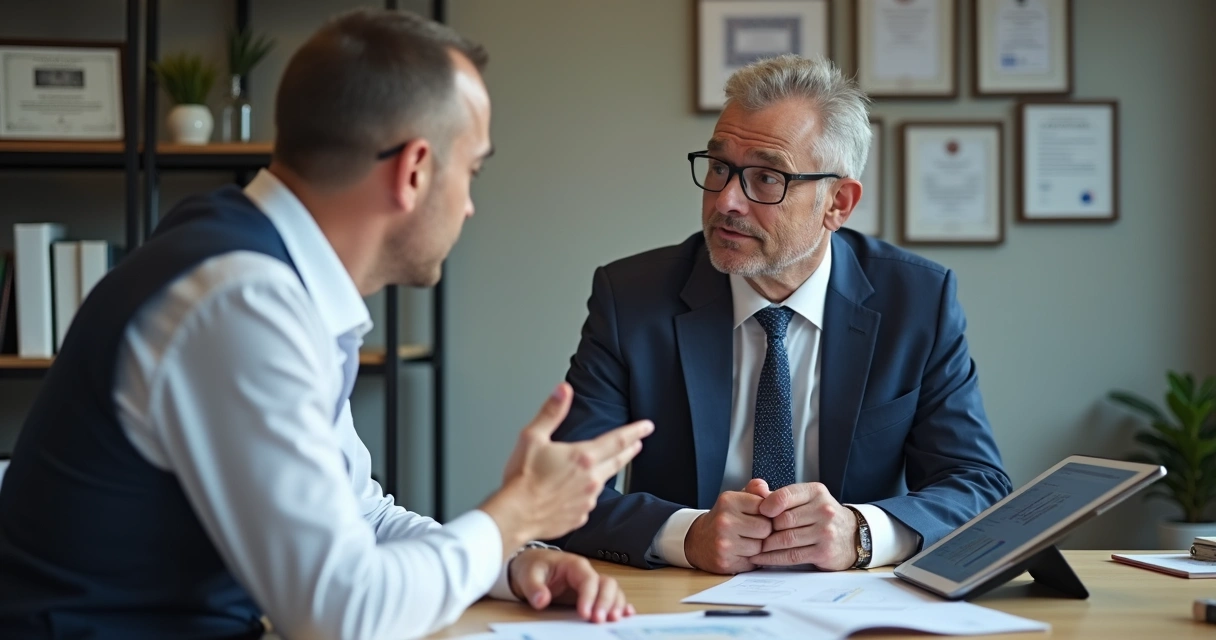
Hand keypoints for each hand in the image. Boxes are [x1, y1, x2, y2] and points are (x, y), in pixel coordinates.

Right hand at [482, 383, 653, 554]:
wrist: (515, 515)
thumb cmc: (522, 479)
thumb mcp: (533, 437)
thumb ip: (551, 412)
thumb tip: (563, 390)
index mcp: (583, 457)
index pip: (618, 440)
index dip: (635, 432)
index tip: (647, 427)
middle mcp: (591, 479)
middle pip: (618, 461)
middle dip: (629, 450)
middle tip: (637, 444)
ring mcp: (587, 500)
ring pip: (602, 482)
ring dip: (606, 471)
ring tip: (603, 466)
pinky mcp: (579, 516)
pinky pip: (587, 502)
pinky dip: (586, 494)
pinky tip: (575, 492)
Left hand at [508, 549, 635, 622]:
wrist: (532, 566)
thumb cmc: (533, 567)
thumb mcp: (529, 574)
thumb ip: (534, 587)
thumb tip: (542, 600)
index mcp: (574, 565)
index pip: (589, 579)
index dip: (589, 596)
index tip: (585, 613)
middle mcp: (587, 573)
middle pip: (607, 583)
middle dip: (606, 602)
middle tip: (600, 620)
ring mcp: (592, 584)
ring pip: (613, 590)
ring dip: (616, 605)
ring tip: (613, 620)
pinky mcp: (592, 594)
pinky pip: (611, 597)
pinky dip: (620, 605)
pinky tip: (626, 614)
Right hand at [683, 479, 772, 573]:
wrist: (697, 541)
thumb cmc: (723, 519)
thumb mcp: (736, 499)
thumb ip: (755, 490)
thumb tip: (771, 493)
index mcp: (728, 500)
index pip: (766, 506)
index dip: (766, 513)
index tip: (759, 515)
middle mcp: (724, 520)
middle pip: (765, 528)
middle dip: (763, 531)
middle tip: (752, 531)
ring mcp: (723, 542)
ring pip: (760, 547)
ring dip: (757, 547)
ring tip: (745, 542)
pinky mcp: (725, 561)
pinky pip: (752, 562)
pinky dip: (750, 559)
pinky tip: (740, 552)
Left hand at [750, 482, 857, 570]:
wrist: (852, 536)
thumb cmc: (821, 516)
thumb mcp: (808, 499)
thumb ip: (782, 496)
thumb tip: (753, 491)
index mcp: (816, 492)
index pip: (786, 495)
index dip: (767, 504)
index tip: (758, 512)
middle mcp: (823, 510)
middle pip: (783, 519)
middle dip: (765, 527)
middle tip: (752, 533)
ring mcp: (825, 532)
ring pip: (785, 539)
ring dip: (765, 545)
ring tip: (753, 546)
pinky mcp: (824, 552)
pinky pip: (792, 556)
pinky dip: (772, 558)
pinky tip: (760, 558)